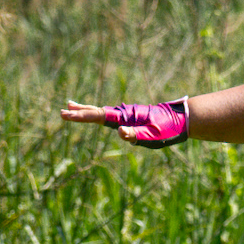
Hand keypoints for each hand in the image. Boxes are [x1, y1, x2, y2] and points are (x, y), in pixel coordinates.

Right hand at [60, 98, 189, 147]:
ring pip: (102, 112)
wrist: (181, 120)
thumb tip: (120, 133)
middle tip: (62, 111)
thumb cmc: (168, 130)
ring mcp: (127, 115)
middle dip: (80, 112)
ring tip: (71, 107)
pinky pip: (110, 115)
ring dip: (86, 110)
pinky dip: (98, 113)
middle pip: (97, 112)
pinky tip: (95, 113)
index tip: (66, 114)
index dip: (81, 116)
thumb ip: (136, 135)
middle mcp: (124, 114)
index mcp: (126, 118)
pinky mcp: (131, 118)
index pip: (99, 116)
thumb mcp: (153, 136)